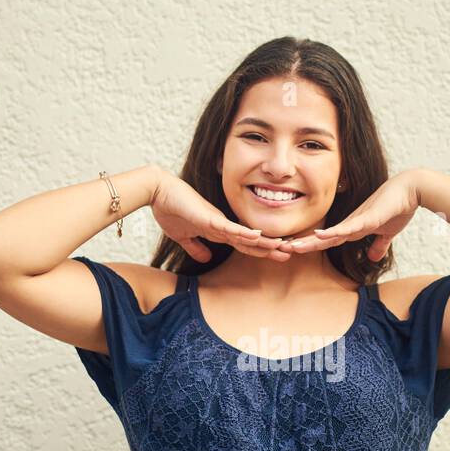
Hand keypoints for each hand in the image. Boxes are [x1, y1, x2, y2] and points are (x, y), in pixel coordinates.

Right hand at [149, 170, 292, 262]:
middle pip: (251, 241)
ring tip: (283, 248)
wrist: (158, 192)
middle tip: (290, 254)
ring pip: (246, 235)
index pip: (244, 244)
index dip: (260, 251)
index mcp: (218, 230)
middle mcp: (223, 225)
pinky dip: (244, 234)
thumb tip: (205, 258)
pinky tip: (259, 237)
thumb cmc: (170, 210)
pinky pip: (230, 228)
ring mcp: (218, 221)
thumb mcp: (183, 236)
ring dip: (264, 243)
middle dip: (270, 248)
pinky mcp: (209, 218)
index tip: (277, 257)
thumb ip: (196, 247)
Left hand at [285, 170, 420, 259]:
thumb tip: (373, 258)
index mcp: (352, 228)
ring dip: (311, 241)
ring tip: (291, 247)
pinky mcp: (367, 218)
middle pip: (321, 238)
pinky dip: (334, 233)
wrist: (411, 190)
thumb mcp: (387, 233)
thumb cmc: (398, 208)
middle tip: (279, 250)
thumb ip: (378, 246)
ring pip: (329, 234)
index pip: (326, 241)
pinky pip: (348, 228)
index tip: (291, 251)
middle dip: (302, 245)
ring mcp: (357, 220)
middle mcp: (350, 224)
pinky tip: (319, 236)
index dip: (309, 246)